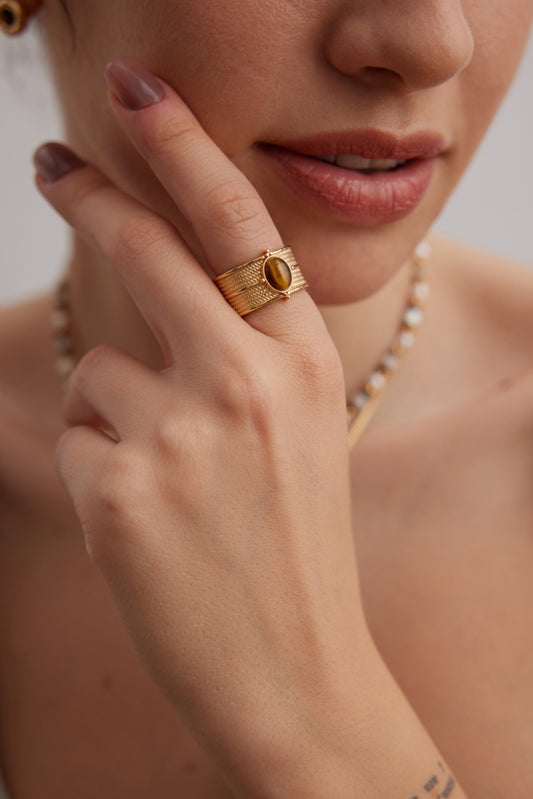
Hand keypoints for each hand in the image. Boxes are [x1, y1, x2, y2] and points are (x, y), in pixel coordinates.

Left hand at [35, 58, 372, 795]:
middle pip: (148, 251)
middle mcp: (247, 380)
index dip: (184, 149)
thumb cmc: (297, 548)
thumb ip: (244, 357)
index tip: (139, 97)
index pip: (237, 226)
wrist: (298, 671)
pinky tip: (149, 525)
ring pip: (102, 371)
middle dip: (94, 196)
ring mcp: (181, 431)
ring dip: (120, 415)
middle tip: (55, 164)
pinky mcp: (118, 488)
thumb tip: (161, 304)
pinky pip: (80, 438)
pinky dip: (103, 470)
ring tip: (172, 488)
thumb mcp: (300, 432)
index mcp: (304, 361)